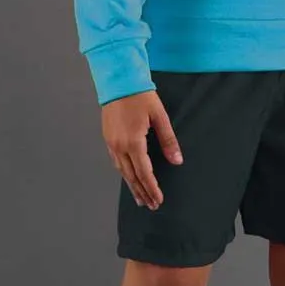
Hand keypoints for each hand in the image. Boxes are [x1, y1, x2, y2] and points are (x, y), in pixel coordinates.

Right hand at [102, 89, 182, 209]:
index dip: (152, 188)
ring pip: (122, 171)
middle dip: (142, 192)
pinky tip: (128, 176)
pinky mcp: (107, 137)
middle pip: (131, 177)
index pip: (144, 173)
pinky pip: (115, 161)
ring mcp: (111, 142)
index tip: (158, 200)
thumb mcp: (159, 116)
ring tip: (139, 197)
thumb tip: (177, 161)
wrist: (118, 80)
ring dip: (131, 185)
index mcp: (134, 142)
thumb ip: (168, 140)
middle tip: (150, 205)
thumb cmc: (140, 95)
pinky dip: (123, 172)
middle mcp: (119, 146)